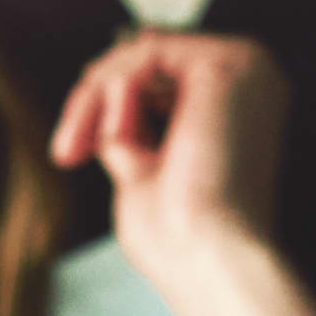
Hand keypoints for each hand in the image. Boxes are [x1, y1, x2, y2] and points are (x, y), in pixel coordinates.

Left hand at [50, 30, 287, 282]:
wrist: (210, 262)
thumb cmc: (181, 240)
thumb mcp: (141, 170)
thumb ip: (130, 128)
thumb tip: (105, 91)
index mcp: (238, 109)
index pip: (159, 80)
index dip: (105, 107)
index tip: (69, 153)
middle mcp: (250, 83)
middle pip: (147, 60)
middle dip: (92, 100)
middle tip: (66, 151)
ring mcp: (246, 68)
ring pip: (140, 52)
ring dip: (95, 99)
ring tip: (83, 148)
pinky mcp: (229, 64)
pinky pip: (146, 52)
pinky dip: (114, 92)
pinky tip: (114, 137)